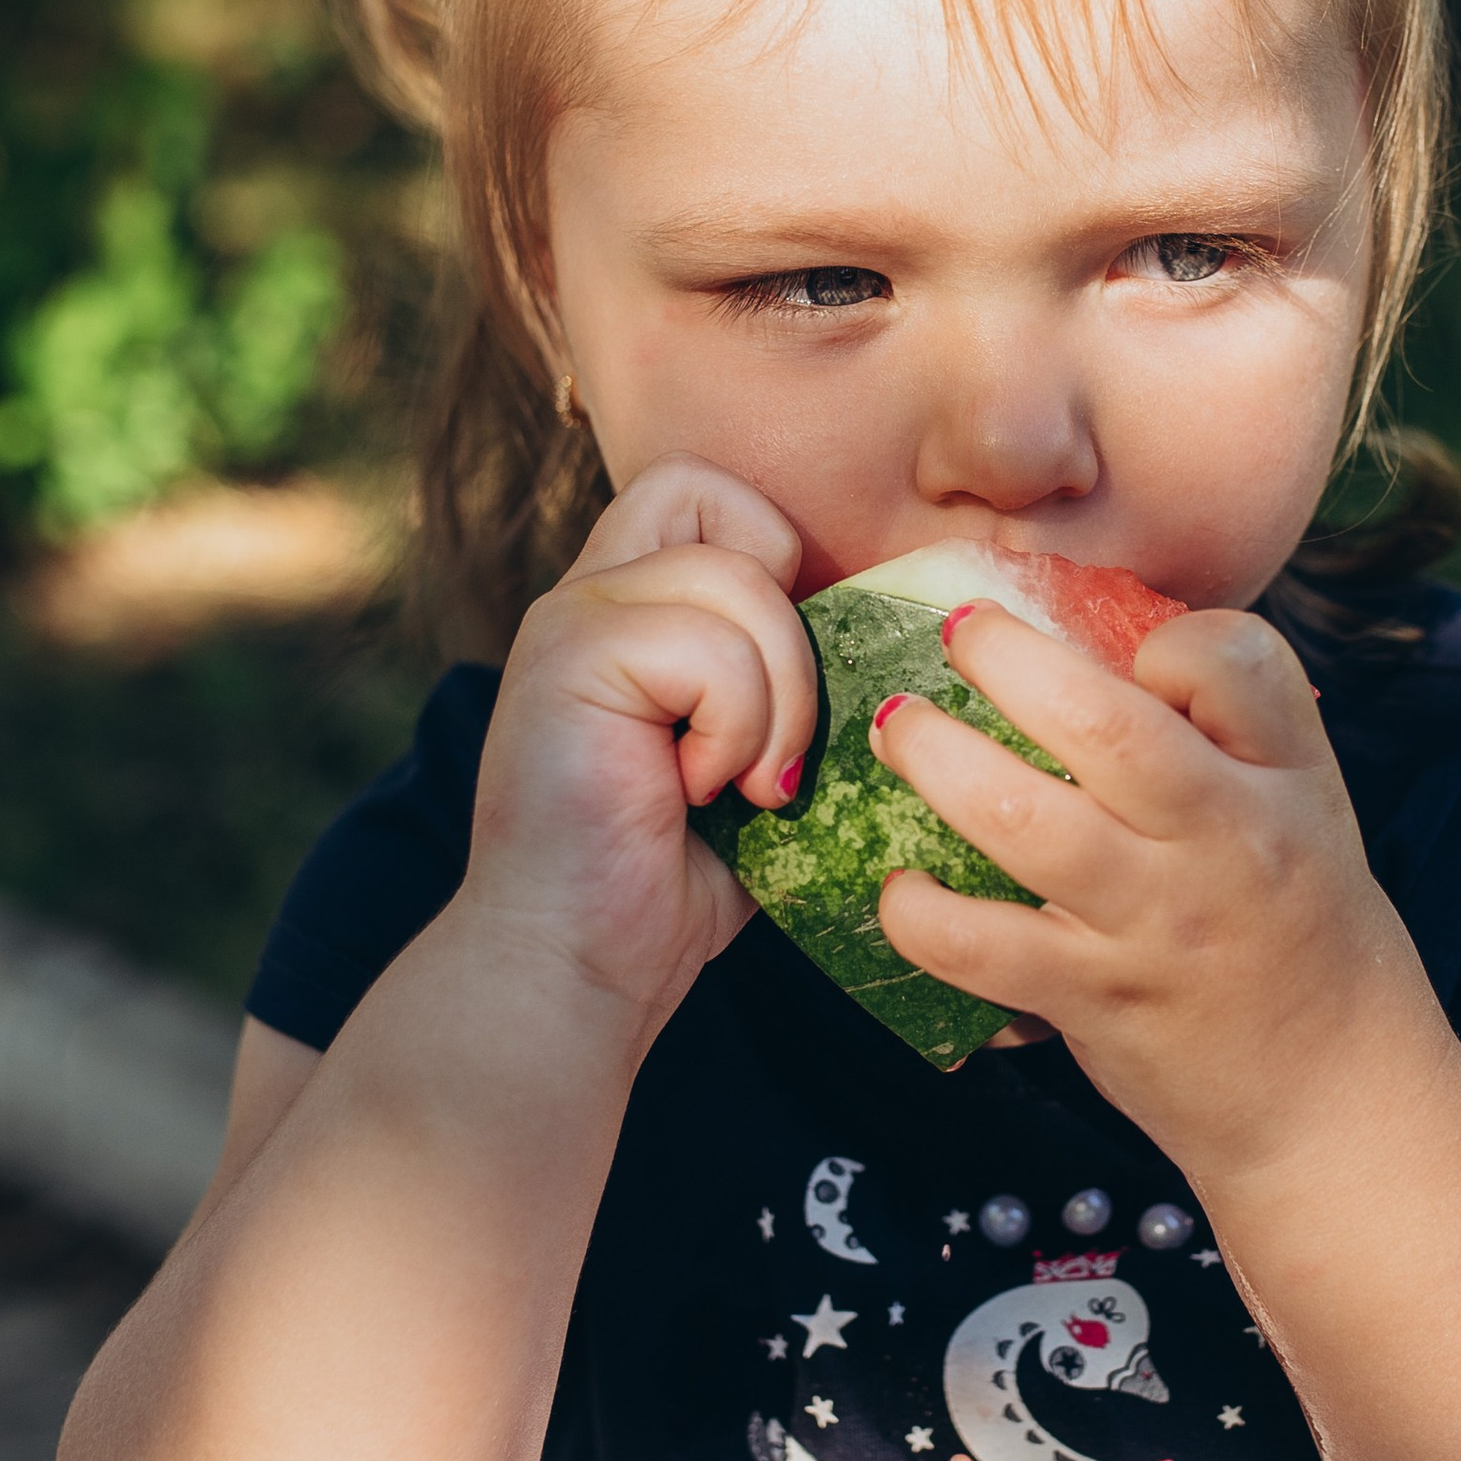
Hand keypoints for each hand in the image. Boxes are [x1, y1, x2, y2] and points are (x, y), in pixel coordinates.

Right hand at [461, 458, 817, 1023]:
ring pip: (740, 584)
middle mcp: (592, 592)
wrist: (571, 968)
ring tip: (745, 787)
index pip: (711, 492)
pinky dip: (736, 730)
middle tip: (776, 749)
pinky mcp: (569, 658)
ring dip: (776, 701)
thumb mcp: (749, 756)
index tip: (782, 683)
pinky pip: (711, 648)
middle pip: (732, 511)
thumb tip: (892, 644)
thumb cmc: (666, 882)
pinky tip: (701, 795)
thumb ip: (783, 680)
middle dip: (792, 635)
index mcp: (628, 603)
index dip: (775, 561)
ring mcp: (573, 618)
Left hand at [869, 605, 1438, 1186]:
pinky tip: (899, 887)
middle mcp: (1223, 839)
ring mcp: (1155, 922)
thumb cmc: (1301, 931)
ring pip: (1024, 822)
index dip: (1169, 639)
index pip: (1237, 660)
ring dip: (937, 762)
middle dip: (1007, 660)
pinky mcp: (1096, 997)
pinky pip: (980, 946)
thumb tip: (1090, 643)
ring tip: (897, 731)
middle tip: (958, 633)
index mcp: (1284, 776)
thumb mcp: (1300, 808)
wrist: (1333, 1095)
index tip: (1122, 649)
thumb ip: (1220, 731)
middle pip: (1105, 725)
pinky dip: (920, 913)